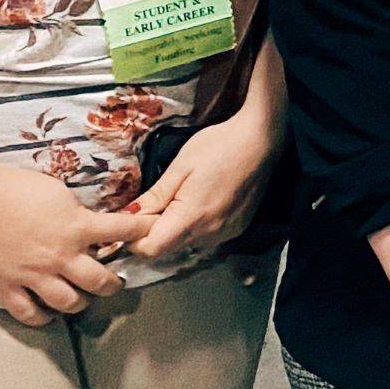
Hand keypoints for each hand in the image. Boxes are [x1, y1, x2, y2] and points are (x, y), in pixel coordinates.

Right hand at [0, 160, 147, 326]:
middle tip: (115, 282)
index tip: (152, 232)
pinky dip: (43, 318)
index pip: (123, 230)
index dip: (143, 231)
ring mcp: (33, 276)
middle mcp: (60, 256)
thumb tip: (85, 221)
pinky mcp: (6, 288)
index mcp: (76, 227)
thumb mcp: (55, 191)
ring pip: (70, 303)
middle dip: (113, 283)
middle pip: (100, 281)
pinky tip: (48, 314)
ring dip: (82, 302)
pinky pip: (30, 314)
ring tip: (84, 298)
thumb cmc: (10, 187)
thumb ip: (74, 212)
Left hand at [128, 115, 281, 263]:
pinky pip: (206, 236)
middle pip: (168, 247)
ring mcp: (226, 233)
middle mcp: (210, 233)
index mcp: (192, 218)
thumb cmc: (218, 146)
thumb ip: (153, 197)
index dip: (135, 239)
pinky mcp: (237, 228)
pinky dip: (196, 225)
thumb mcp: (180, 167)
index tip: (134, 218)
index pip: (151, 249)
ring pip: (186, 243)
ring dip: (176, 228)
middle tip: (158, 200)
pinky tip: (203, 200)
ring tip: (183, 197)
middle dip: (154, 231)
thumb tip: (127, 217)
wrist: (261, 139)